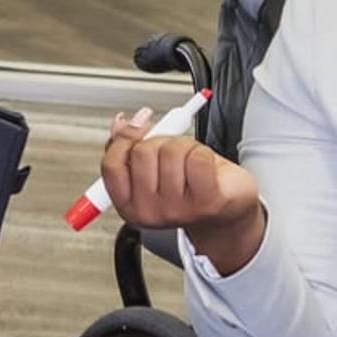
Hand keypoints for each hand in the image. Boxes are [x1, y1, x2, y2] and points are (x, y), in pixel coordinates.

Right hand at [99, 110, 266, 273]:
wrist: (225, 210)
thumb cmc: (188, 187)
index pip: (111, 165)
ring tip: (190, 161)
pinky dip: (204, 152)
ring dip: (184, 146)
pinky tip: (205, 166)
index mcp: (129, 205)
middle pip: (141, 152)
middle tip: (170, 150)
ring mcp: (177, 210)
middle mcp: (150, 212)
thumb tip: (120, 123)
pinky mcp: (206, 202)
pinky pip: (198, 158)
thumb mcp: (152, 169)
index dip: (124, 139)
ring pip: (171, 151)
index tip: (139, 127)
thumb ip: (130, 147)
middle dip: (158, 140)